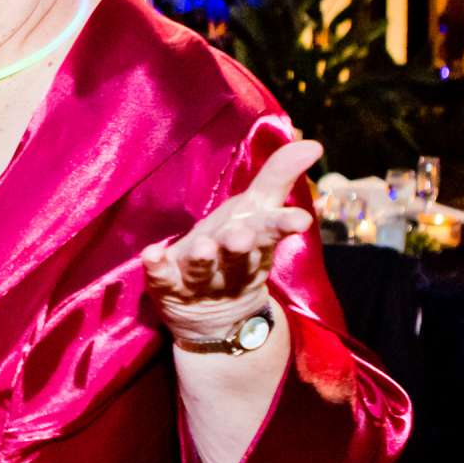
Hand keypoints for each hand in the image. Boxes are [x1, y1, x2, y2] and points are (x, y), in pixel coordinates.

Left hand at [140, 140, 322, 340]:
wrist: (215, 319)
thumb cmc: (237, 252)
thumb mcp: (257, 213)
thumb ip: (278, 178)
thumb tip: (312, 143)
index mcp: (254, 242)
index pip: (272, 231)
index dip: (284, 225)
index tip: (301, 221)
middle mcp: (229, 262)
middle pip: (237, 255)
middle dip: (240, 246)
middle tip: (242, 235)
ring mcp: (199, 278)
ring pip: (203, 269)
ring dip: (203, 258)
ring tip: (205, 247)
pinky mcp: (169, 286)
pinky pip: (161, 277)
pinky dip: (157, 266)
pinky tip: (151, 253)